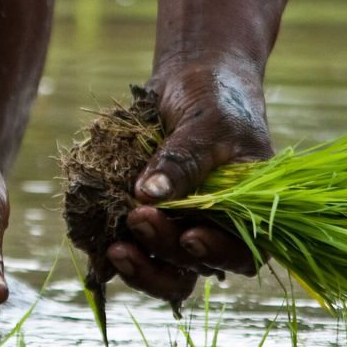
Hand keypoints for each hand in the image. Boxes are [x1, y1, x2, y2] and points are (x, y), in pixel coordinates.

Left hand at [104, 56, 272, 305]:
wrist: (191, 77)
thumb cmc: (216, 97)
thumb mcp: (207, 122)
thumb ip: (182, 160)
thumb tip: (149, 194)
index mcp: (248, 210)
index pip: (242, 252)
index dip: (217, 254)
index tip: (190, 237)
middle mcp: (214, 227)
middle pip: (194, 263)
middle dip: (165, 248)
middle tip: (139, 217)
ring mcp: (179, 226)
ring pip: (164, 268)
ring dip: (141, 266)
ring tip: (115, 247)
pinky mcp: (147, 219)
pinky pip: (133, 248)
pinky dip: (117, 252)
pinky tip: (99, 239)